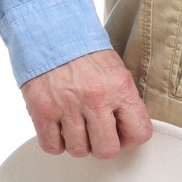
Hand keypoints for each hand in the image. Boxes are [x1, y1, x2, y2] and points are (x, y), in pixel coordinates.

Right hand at [22, 48, 152, 156]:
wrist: (48, 30)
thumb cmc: (82, 51)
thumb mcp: (115, 70)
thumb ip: (124, 100)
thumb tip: (128, 129)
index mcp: (120, 87)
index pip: (139, 133)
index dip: (130, 138)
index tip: (122, 134)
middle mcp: (95, 98)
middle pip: (107, 150)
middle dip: (102, 145)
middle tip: (96, 133)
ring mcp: (67, 106)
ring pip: (78, 150)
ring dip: (77, 142)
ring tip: (75, 125)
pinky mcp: (42, 110)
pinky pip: (52, 146)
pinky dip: (55, 141)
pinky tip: (58, 127)